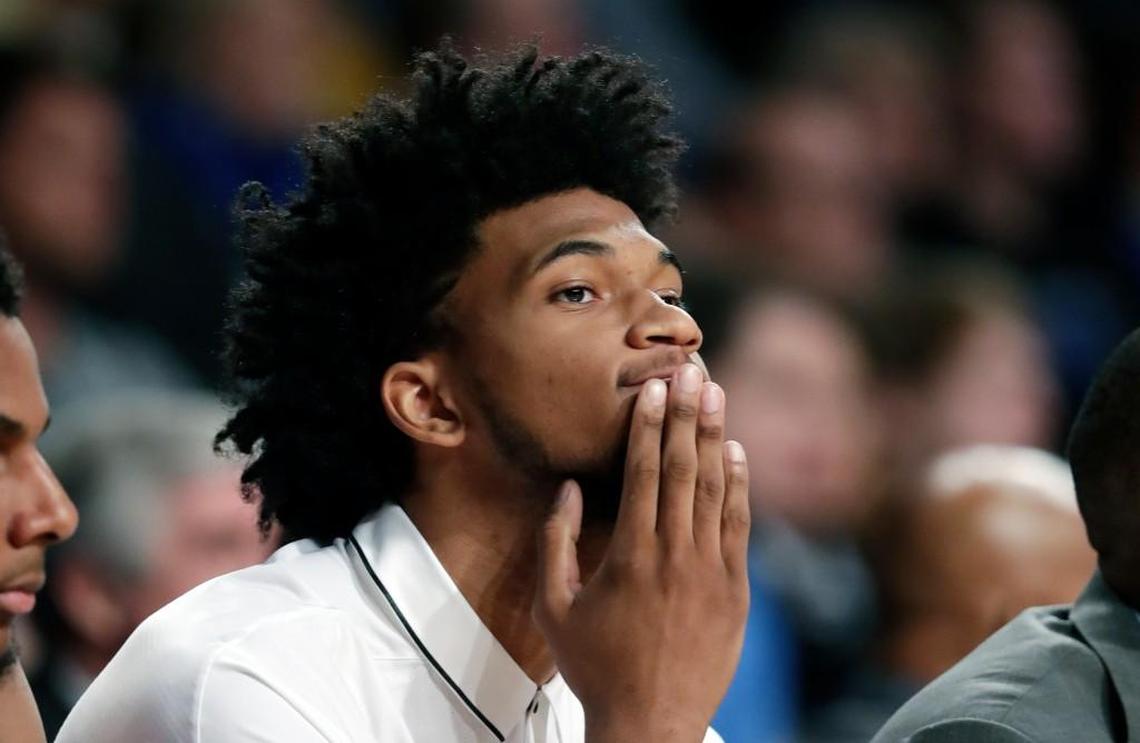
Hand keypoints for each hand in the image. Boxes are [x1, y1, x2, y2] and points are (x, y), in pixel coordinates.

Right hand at [534, 363, 749, 742]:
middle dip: (686, 416)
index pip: (641, 473)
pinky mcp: (736, 591)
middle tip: (692, 372)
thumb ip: (556, 544)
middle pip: (681, 470)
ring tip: (717, 396)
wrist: (651, 722)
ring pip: (714, 490)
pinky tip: (737, 455)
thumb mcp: (554, 608)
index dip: (647, 426)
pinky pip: (740, 527)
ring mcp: (711, 572)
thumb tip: (567, 489)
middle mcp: (674, 555)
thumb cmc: (595, 667)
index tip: (653, 389)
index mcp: (629, 556)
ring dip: (715, 439)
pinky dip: (739, 488)